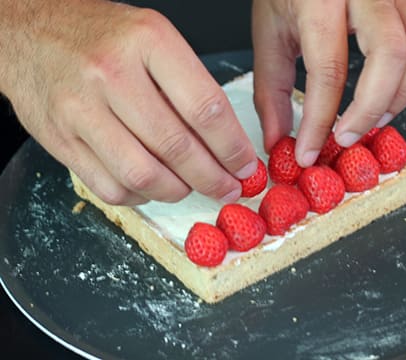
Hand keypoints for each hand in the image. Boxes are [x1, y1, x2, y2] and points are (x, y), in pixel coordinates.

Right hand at [0, 0, 256, 204]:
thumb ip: (188, 85)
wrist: (28, 33)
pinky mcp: (61, 141)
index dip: (232, 146)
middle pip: (177, 147)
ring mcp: (81, 111)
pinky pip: (111, 188)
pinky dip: (141, 197)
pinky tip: (153, 186)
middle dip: (213, 178)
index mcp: (147, 41)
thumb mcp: (152, 38)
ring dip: (178, 191)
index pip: (205, 107)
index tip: (245, 165)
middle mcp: (111, 74)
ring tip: (192, 187)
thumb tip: (225, 141)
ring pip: (144, 176)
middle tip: (229, 188)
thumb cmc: (99, 36)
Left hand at [252, 0, 405, 165]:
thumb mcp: (268, 39)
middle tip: (346, 136)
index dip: (319, 122)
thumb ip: (271, 92)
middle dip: (369, 109)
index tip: (309, 151)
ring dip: (402, 93)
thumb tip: (278, 138)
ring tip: (374, 116)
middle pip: (390, 55)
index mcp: (320, 2)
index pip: (328, 71)